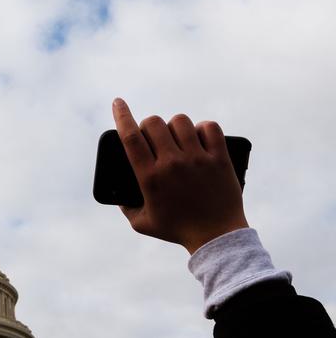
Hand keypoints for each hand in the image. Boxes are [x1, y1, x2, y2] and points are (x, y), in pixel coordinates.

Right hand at [112, 97, 248, 253]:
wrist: (215, 235)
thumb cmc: (177, 230)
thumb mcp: (142, 223)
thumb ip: (126, 208)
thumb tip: (118, 195)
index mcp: (150, 178)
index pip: (130, 138)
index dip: (122, 115)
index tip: (118, 102)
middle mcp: (172, 164)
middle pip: (154, 123)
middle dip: (149, 125)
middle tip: (153, 136)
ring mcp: (197, 158)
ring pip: (180, 121)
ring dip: (174, 125)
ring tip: (177, 137)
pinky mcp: (219, 157)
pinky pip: (209, 127)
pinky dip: (202, 127)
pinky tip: (199, 136)